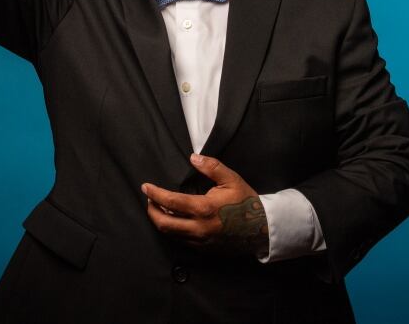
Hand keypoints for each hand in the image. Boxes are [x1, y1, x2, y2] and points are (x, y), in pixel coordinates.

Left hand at [142, 153, 268, 258]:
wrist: (262, 228)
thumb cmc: (246, 201)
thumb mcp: (231, 179)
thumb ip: (211, 166)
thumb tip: (193, 158)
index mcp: (203, 209)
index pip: (170, 202)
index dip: (154, 193)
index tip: (145, 187)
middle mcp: (199, 228)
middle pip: (163, 224)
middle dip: (151, 210)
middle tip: (149, 199)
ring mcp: (201, 241)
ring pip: (171, 234)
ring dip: (161, 220)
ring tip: (160, 207)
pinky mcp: (204, 249)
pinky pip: (182, 240)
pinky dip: (173, 229)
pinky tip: (175, 218)